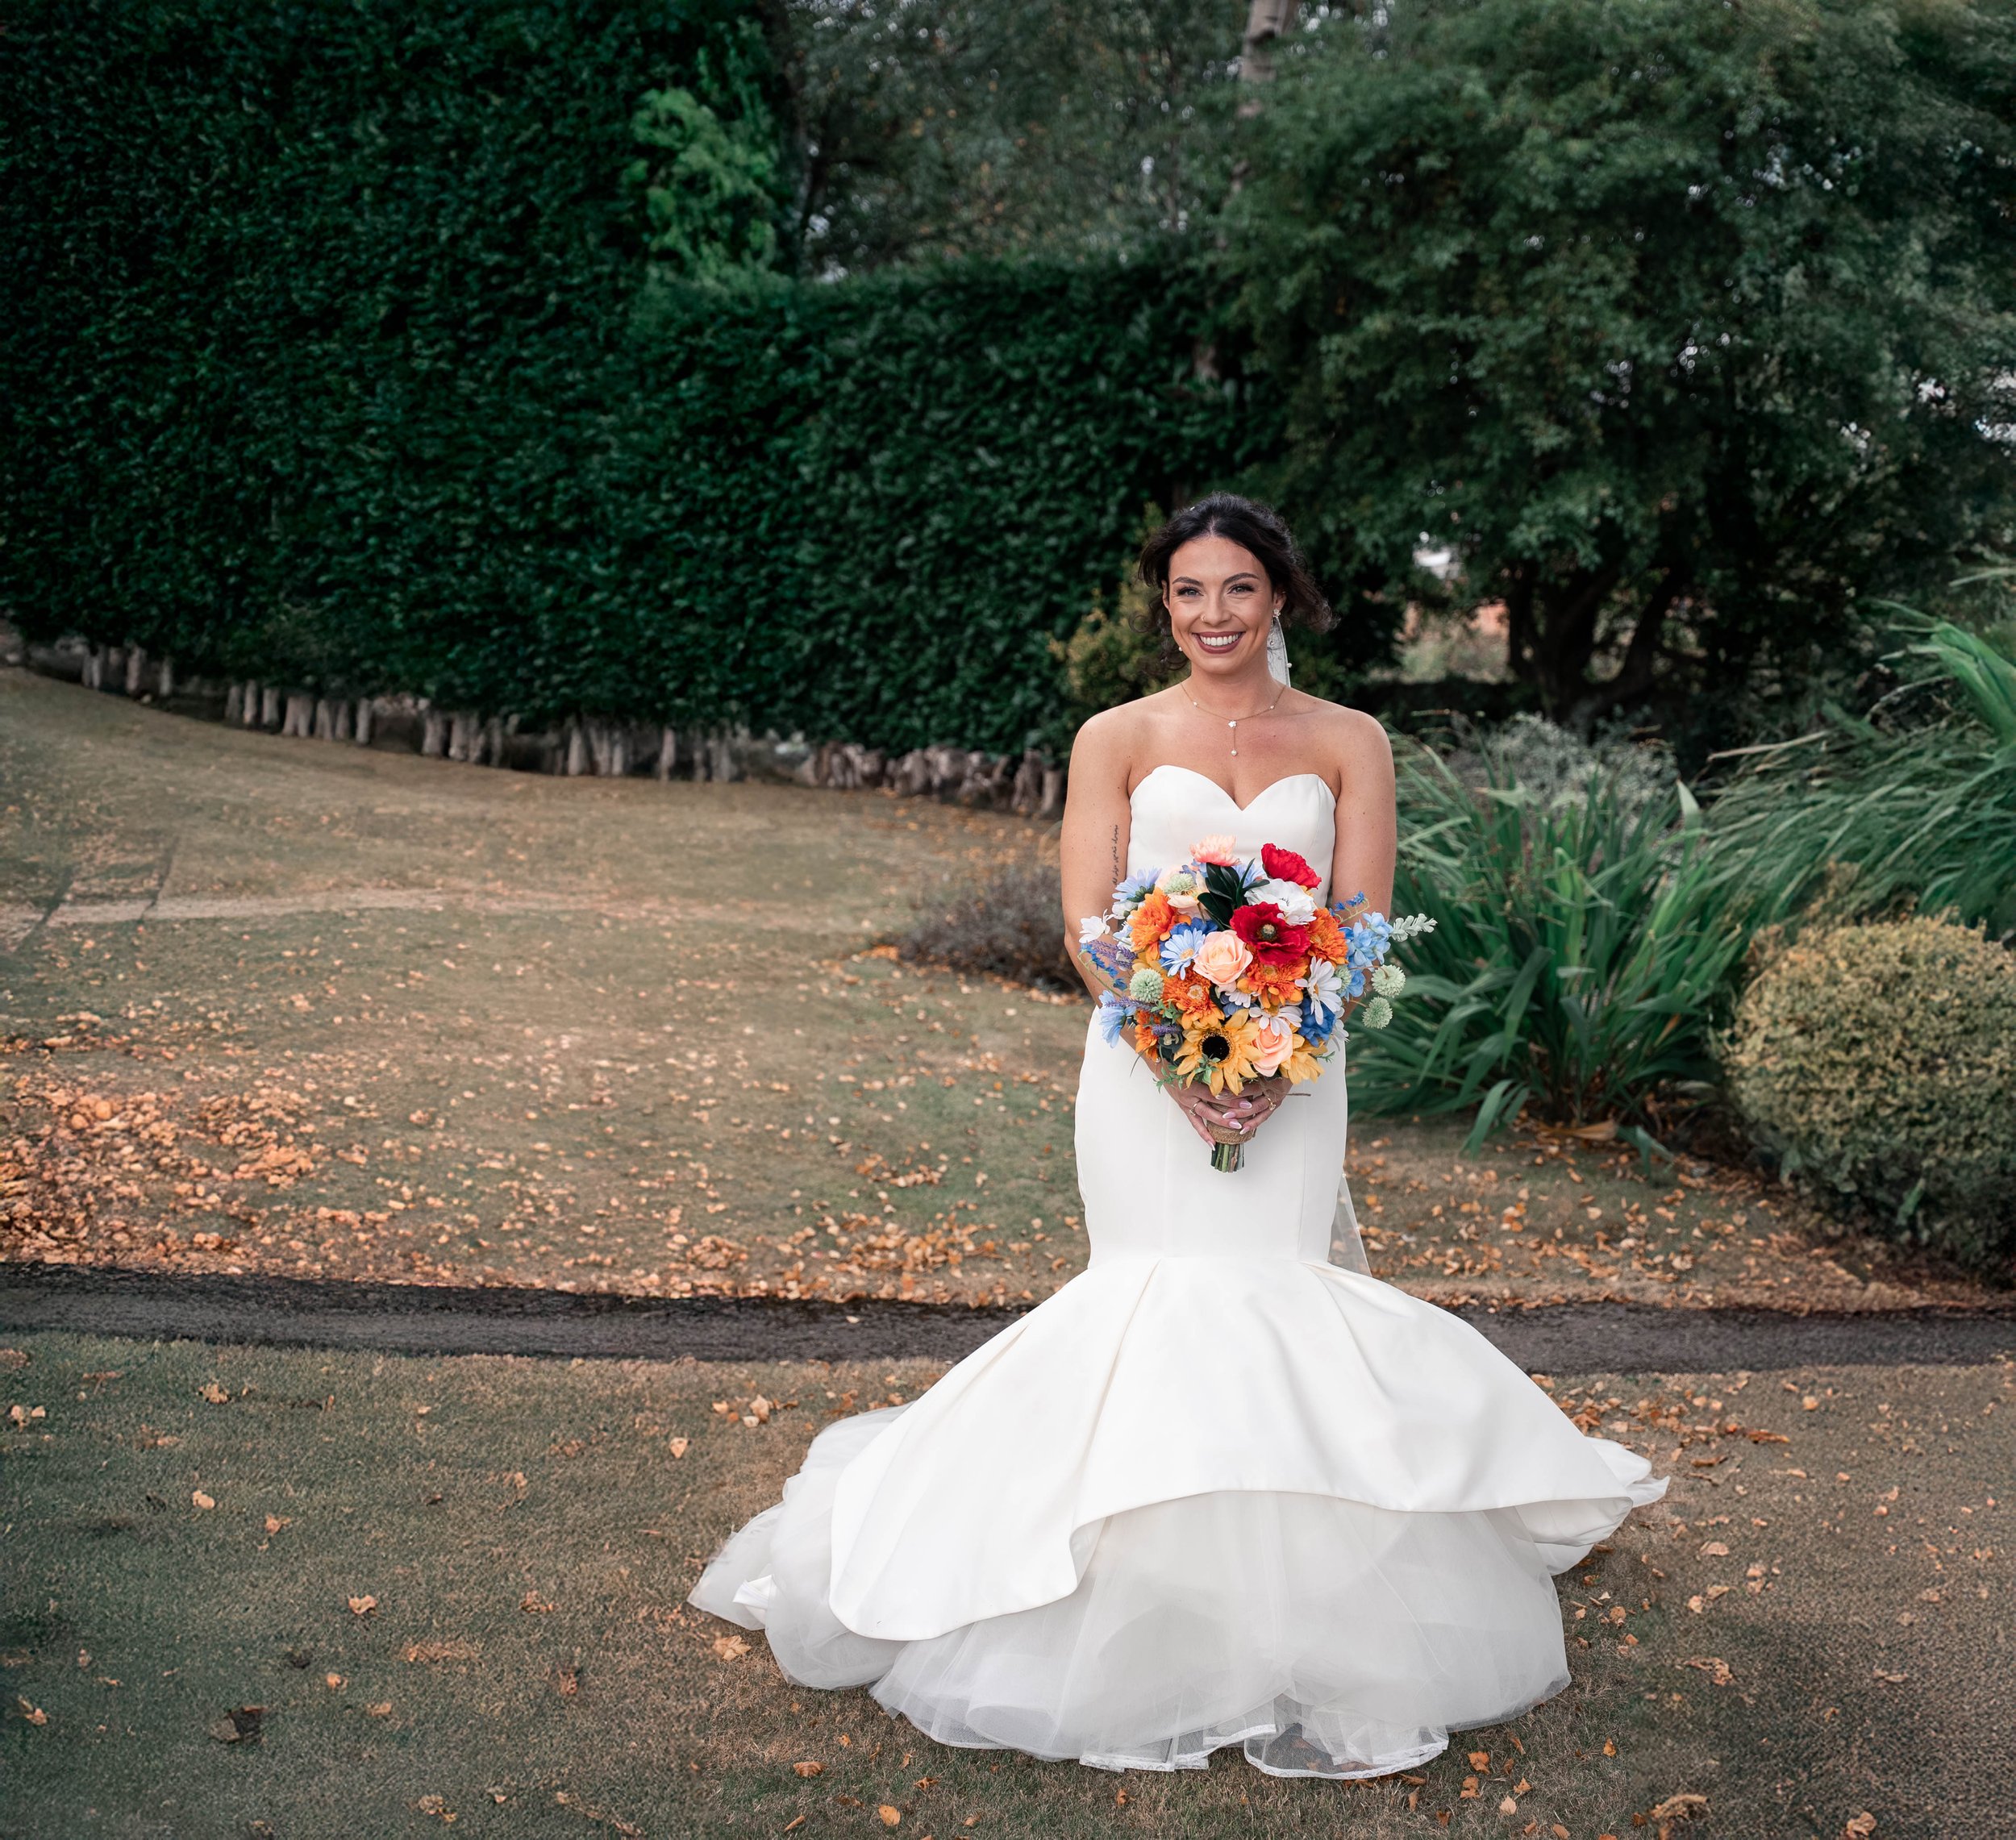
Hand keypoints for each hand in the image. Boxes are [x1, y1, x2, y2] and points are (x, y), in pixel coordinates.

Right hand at [1170, 1074, 1289, 1146]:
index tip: (1247, 1093)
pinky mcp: (1185, 1109)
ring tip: (1237, 1127)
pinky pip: (1195, 1123)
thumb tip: (1230, 1070)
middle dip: (1232, 1107)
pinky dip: (1204, 1134)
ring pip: (1206, 1115)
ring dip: (1222, 1121)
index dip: (1231, 1093)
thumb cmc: (1177, 1063)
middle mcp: (1190, 1095)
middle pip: (1213, 1103)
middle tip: (1248, 1108)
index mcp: (1192, 1083)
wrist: (1160, 1068)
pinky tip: (1213, 1144)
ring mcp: (1187, 1103)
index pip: (1215, 1090)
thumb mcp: (1192, 1063)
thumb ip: (1209, 1068)